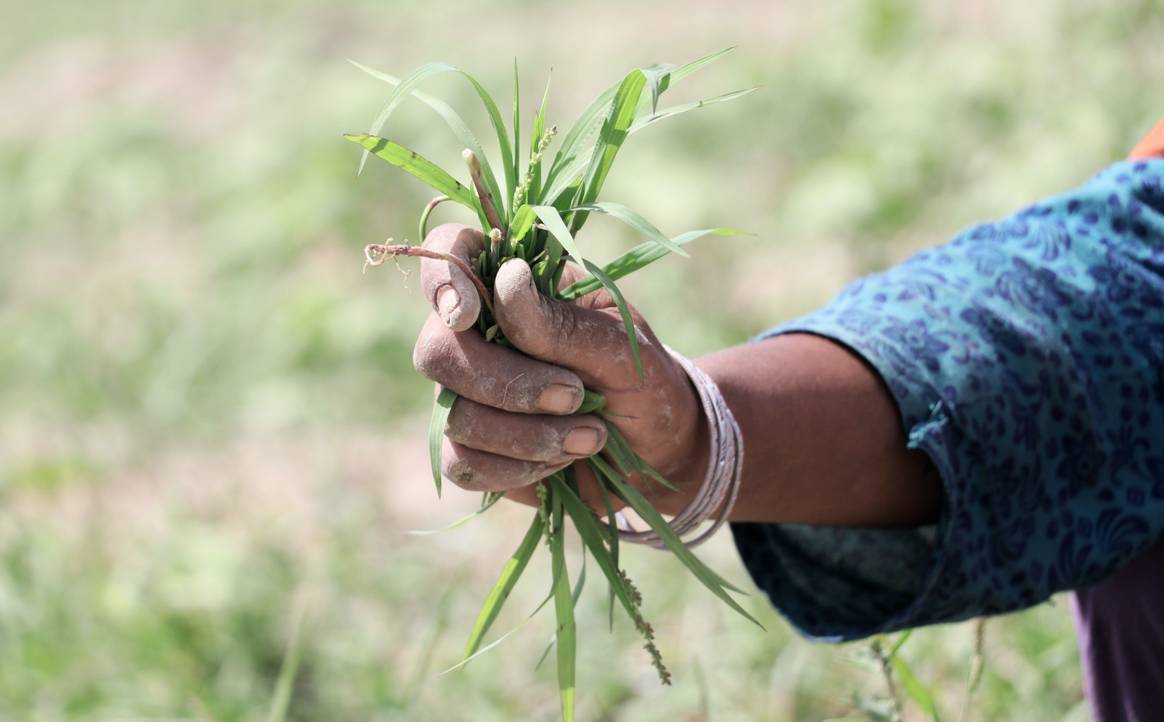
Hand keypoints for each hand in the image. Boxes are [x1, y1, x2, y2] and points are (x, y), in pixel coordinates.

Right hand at [411, 223, 707, 513]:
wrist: (660, 453)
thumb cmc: (645, 382)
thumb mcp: (623, 347)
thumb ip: (563, 323)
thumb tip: (506, 282)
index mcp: (517, 285)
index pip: (451, 252)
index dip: (442, 276)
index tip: (466, 314)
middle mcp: (479, 335)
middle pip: (437, 351)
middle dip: (505, 383)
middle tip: (575, 396)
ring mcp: (469, 394)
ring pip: (454, 415)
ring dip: (527, 435)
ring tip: (591, 437)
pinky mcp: (473, 450)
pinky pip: (464, 463)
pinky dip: (517, 468)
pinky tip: (562, 462)